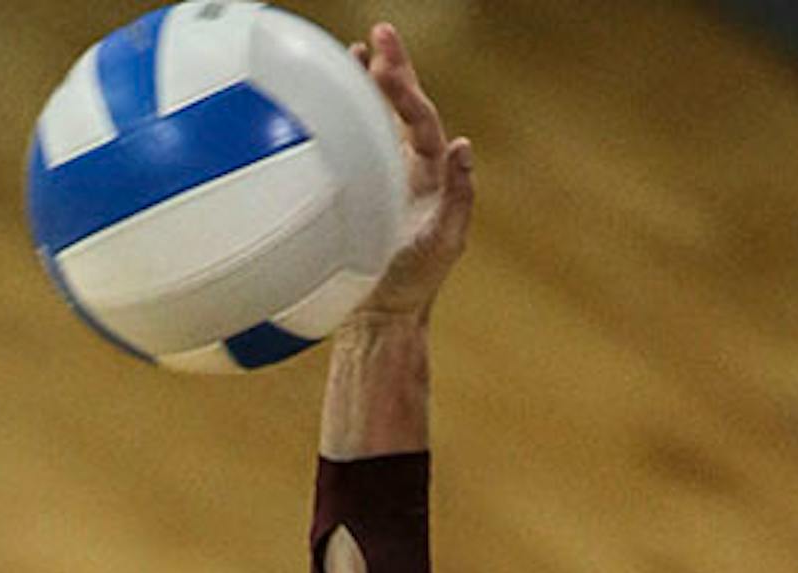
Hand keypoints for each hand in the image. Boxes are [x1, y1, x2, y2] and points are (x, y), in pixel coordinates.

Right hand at [349, 24, 474, 320]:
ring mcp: (386, 175)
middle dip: (395, 68)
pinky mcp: (361, 189)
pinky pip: (356, 144)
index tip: (382, 68)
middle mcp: (412, 167)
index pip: (422, 122)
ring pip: (381, 119)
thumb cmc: (412, 285)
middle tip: (380, 32)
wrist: (379, 315)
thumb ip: (458, 196)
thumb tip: (462, 144)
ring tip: (360, 49)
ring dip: (372, 83)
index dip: (405, 93)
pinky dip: (349, 116)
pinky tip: (335, 95)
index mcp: (433, 174)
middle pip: (407, 107)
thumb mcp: (443, 244)